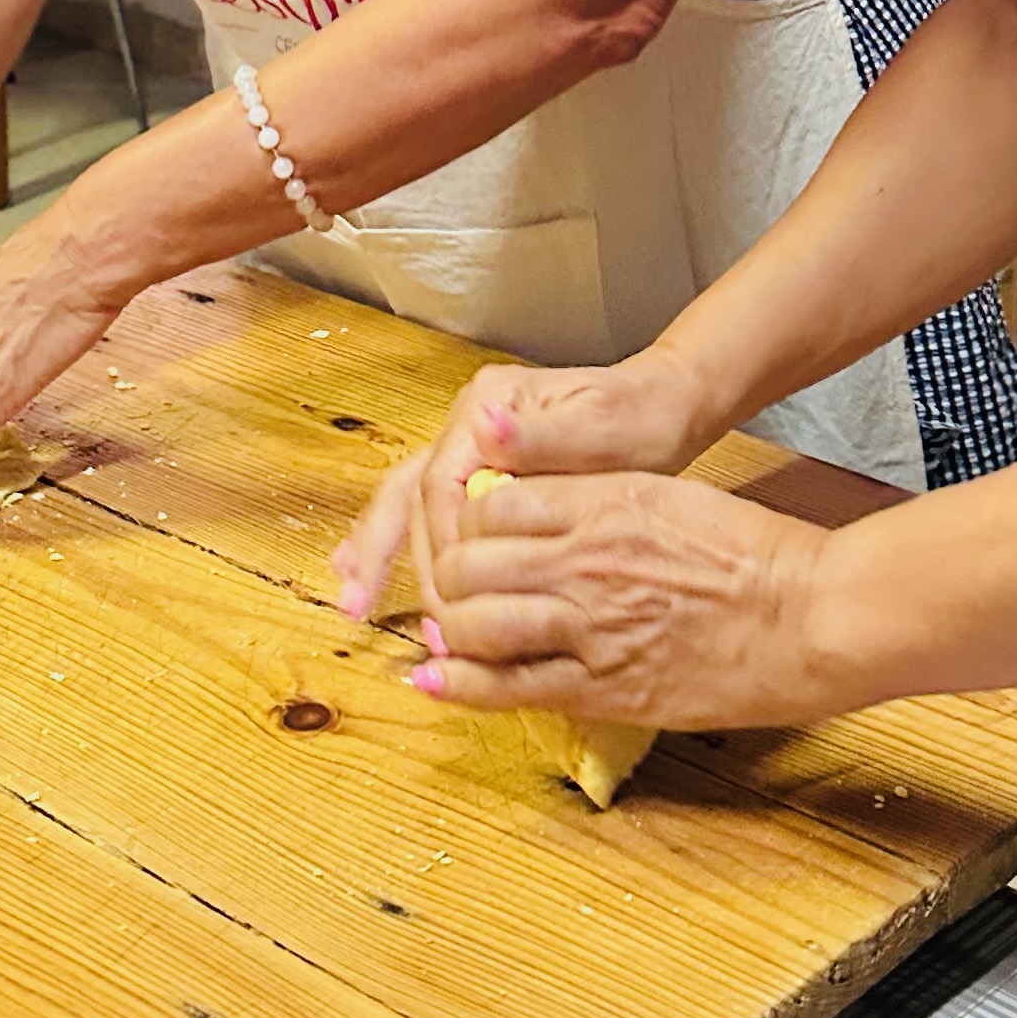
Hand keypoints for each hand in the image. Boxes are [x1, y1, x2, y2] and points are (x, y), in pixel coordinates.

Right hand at [335, 345, 708, 619]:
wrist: (663, 407)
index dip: (437, 548)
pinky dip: (394, 543)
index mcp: (487, 408)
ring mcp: (470, 446)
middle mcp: (468, 423)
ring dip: (375, 550)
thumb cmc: (641, 420)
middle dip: (385, 554)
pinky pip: (424, 509)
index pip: (440, 487)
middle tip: (364, 610)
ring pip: (406, 500)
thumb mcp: (603, 431)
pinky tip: (367, 574)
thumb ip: (544, 438)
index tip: (445, 603)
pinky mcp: (480, 471)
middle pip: (410, 494)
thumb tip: (485, 424)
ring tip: (353, 603)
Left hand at [414, 467, 824, 732]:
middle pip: (468, 564)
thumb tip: (531, 506)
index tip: (467, 539)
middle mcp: (583, 560)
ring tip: (446, 635)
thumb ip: (594, 501)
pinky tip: (434, 679)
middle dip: (446, 579)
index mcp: (603, 503)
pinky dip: (461, 685)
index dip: (463, 524)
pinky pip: (510, 687)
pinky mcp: (604, 686)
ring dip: (450, 631)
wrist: (811, 616)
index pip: (488, 506)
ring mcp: (590, 626)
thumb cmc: (751, 554)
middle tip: (449, 591)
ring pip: (476, 625)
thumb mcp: (665, 496)